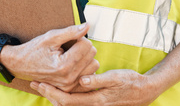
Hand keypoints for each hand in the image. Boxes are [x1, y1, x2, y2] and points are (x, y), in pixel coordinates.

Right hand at [1, 23, 98, 91]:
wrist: (20, 65)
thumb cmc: (35, 49)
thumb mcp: (51, 37)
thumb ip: (71, 31)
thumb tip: (87, 25)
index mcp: (64, 66)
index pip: (87, 45)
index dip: (78, 37)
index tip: (68, 39)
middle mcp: (68, 78)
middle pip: (92, 55)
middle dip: (83, 47)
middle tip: (69, 47)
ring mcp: (69, 85)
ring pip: (94, 65)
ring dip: (86, 57)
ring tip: (71, 55)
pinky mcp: (69, 88)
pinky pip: (88, 74)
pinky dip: (84, 67)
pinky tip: (74, 63)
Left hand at [30, 69, 160, 105]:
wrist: (145, 91)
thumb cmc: (131, 82)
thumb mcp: (117, 78)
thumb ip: (99, 80)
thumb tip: (82, 80)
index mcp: (96, 100)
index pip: (68, 100)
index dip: (52, 93)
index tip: (40, 84)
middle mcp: (93, 105)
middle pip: (64, 104)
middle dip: (49, 94)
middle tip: (35, 83)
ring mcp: (94, 104)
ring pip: (69, 103)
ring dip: (55, 95)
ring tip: (43, 85)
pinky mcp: (95, 101)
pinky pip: (76, 100)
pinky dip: (65, 94)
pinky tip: (60, 87)